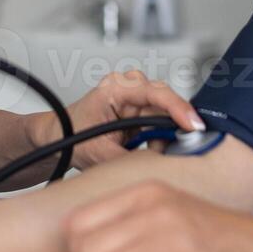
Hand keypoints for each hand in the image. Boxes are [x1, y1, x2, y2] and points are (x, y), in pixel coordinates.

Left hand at [33, 71, 203, 169]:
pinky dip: (158, 139)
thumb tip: (157, 163)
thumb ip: (129, 159)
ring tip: (143, 150)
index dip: (178, 108)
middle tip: (171, 147)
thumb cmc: (72, 137)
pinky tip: (144, 148)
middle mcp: (129, 88)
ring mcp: (135, 98)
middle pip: (165, 102)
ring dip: (162, 137)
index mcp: (115, 88)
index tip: (193, 124)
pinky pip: (160, 124)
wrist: (60, 139)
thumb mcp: (99, 154)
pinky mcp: (140, 111)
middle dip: (172, 127)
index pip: (155, 92)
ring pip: (165, 116)